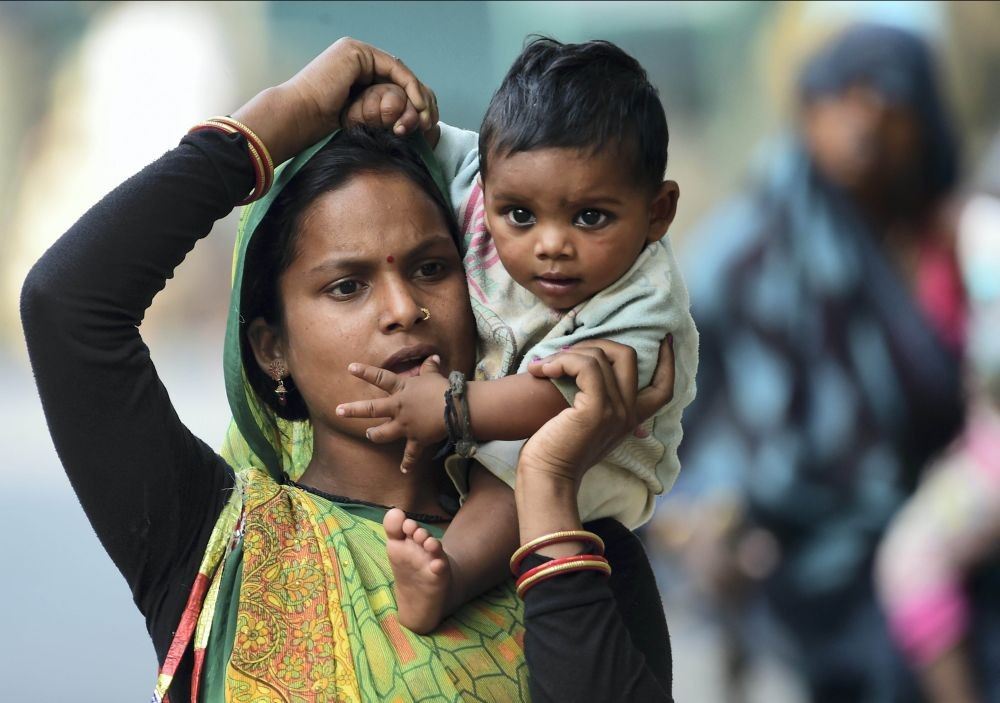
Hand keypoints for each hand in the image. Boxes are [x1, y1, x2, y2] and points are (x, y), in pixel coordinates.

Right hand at [231, 37, 438, 164]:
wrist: (298, 119)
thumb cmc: (319, 129)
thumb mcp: (358, 122)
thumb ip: (377, 115)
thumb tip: (403, 127)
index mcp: (355, 72)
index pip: (394, 84)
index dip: (414, 103)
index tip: (426, 126)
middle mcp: (356, 58)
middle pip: (400, 76)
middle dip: (421, 99)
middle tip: (431, 122)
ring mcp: (356, 52)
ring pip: (400, 72)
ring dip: (419, 95)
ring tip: (427, 118)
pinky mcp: (357, 52)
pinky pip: (394, 68)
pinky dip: (410, 87)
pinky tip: (418, 106)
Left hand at [336, 355, 448, 471]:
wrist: (454, 408)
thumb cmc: (442, 389)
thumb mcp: (434, 375)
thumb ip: (430, 367)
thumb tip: (433, 357)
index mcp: (401, 390)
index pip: (380, 378)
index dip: (365, 372)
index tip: (350, 368)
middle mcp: (398, 407)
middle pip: (372, 409)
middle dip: (353, 410)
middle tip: (338, 411)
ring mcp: (405, 425)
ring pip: (383, 433)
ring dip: (375, 435)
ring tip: (369, 435)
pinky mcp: (416, 439)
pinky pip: (410, 454)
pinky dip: (407, 463)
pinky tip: (403, 470)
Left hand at [520, 336, 674, 483]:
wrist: (546, 478)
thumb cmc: (555, 451)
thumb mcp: (585, 425)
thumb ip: (596, 404)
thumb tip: (586, 374)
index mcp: (630, 419)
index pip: (664, 387)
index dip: (667, 360)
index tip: (664, 338)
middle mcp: (628, 414)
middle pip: (628, 356)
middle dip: (595, 343)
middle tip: (565, 353)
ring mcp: (615, 412)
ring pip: (601, 356)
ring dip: (567, 353)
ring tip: (543, 365)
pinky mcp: (596, 410)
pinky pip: (585, 367)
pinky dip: (562, 361)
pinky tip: (541, 370)